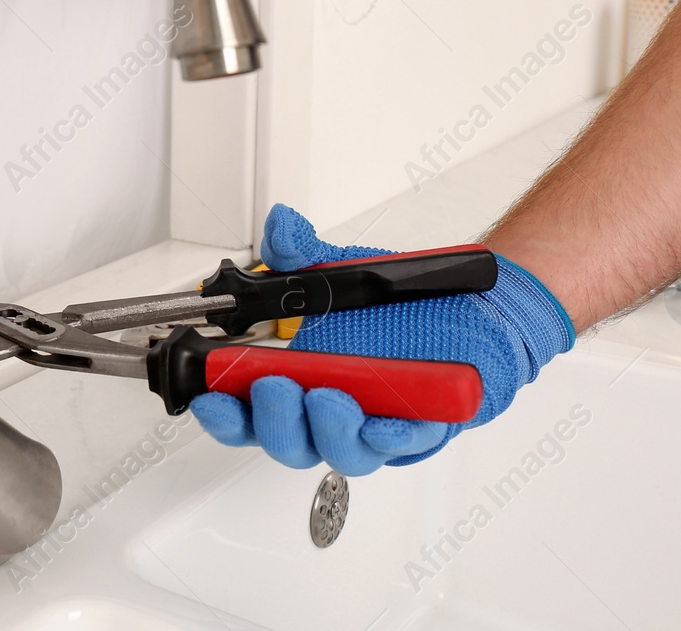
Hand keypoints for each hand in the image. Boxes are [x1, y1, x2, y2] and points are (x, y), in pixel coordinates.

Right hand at [191, 204, 574, 474]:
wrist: (468, 314)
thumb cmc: (398, 310)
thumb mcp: (339, 276)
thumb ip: (299, 257)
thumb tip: (280, 227)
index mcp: (301, 386)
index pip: (250, 415)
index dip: (227, 414)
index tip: (212, 399)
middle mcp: (332, 415)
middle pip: (290, 444)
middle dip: (277, 421)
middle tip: (275, 388)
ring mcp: (375, 427)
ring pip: (344, 453)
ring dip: (329, 430)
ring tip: (328, 399)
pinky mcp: (423, 429)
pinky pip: (405, 444)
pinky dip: (393, 436)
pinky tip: (384, 422)